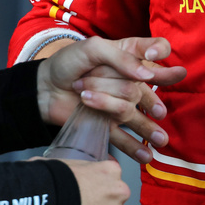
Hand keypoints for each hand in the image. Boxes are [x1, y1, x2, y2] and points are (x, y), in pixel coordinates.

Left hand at [37, 37, 186, 162]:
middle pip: (136, 87)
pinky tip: (147, 156)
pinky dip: (135, 148)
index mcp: (129, 56)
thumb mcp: (92, 49)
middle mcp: (130, 80)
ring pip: (129, 110)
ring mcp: (121, 103)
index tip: (151, 57)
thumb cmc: (67, 63)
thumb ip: (121, 58)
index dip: (159, 52)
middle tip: (83, 81)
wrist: (45, 89)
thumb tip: (147, 76)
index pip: (157, 49)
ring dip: (109, 106)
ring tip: (113, 114)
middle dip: (108, 84)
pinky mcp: (108, 124)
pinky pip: (125, 138)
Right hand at [60, 158, 127, 204]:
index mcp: (110, 171)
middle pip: (113, 202)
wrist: (51, 198)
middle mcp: (118, 191)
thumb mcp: (70, 164)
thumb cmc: (56, 180)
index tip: (89, 194)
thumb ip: (81, 170)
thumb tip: (69, 174)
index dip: (98, 189)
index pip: (111, 180)